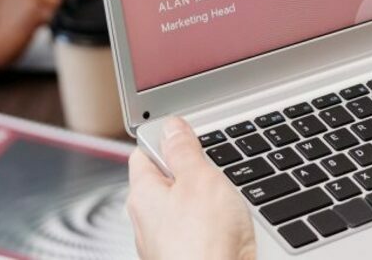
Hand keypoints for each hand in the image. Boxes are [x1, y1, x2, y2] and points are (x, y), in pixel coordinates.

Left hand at [128, 118, 255, 259]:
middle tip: (215, 171)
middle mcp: (146, 222)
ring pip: (183, 212)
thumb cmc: (205, 244)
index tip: (188, 135)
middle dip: (191, 175)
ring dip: (204, 205)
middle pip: (165, 183)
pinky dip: (213, 230)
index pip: (144, 154)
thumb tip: (171, 126)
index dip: (166, 141)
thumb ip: (184, 150)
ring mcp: (164, 246)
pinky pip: (198, 236)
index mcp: (142, 195)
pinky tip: (230, 232)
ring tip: (226, 204)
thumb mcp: (200, 179)